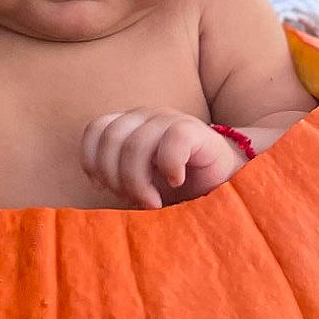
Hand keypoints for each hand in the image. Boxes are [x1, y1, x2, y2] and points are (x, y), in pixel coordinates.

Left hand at [81, 109, 246, 210]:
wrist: (225, 184)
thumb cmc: (178, 188)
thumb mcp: (140, 184)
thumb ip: (117, 178)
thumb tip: (95, 187)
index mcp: (130, 125)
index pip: (96, 129)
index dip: (93, 160)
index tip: (104, 188)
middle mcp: (147, 117)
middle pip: (111, 139)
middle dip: (116, 177)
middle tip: (135, 200)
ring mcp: (172, 120)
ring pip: (136, 144)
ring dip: (138, 181)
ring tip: (152, 201)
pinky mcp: (196, 131)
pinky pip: (173, 140)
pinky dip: (169, 167)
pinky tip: (176, 181)